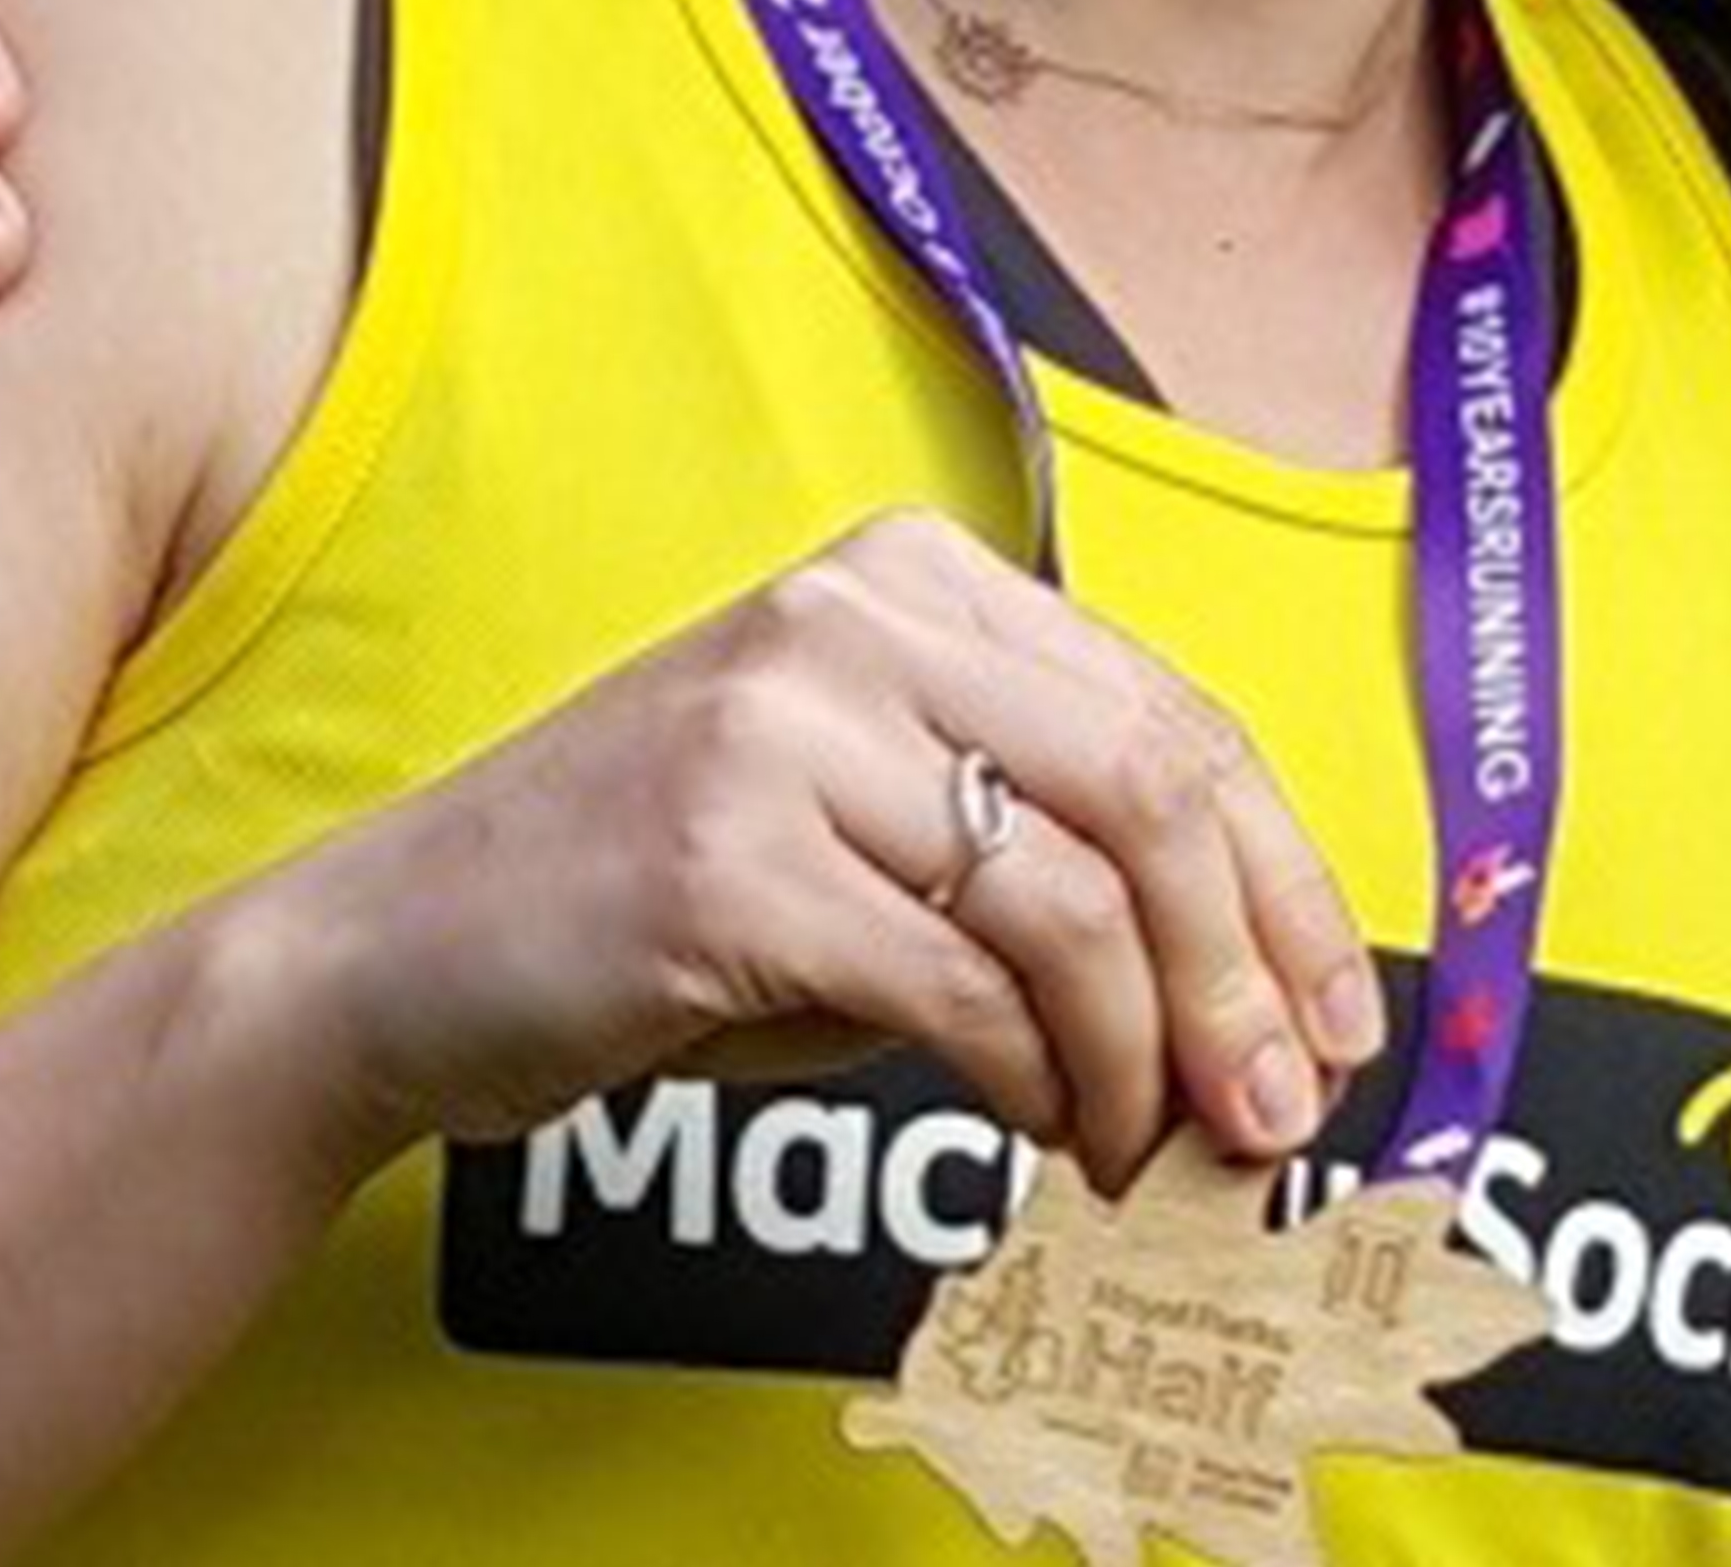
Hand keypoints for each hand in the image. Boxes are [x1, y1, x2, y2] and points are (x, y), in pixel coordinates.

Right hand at [279, 510, 1395, 1192]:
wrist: (394, 954)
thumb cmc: (658, 903)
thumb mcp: (869, 818)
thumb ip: (1042, 850)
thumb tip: (1252, 991)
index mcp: (913, 576)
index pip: (1176, 718)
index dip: (1285, 883)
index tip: (1336, 1016)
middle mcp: (854, 618)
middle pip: (1155, 793)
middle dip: (1248, 973)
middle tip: (1280, 1113)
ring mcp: (782, 731)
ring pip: (1073, 904)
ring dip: (1147, 1059)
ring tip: (1156, 1153)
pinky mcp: (725, 866)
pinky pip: (960, 989)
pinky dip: (1037, 1084)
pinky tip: (1048, 1136)